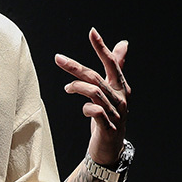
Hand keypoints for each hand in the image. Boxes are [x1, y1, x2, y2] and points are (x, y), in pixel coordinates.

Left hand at [55, 27, 130, 166]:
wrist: (110, 148)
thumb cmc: (109, 117)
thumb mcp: (112, 92)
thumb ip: (115, 68)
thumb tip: (123, 43)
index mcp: (121, 87)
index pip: (112, 63)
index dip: (102, 48)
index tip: (92, 32)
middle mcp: (120, 98)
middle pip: (96, 77)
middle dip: (75, 66)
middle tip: (58, 58)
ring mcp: (115, 113)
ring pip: (94, 93)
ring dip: (77, 88)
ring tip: (67, 88)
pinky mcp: (108, 127)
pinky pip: (95, 113)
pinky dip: (87, 108)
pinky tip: (83, 109)